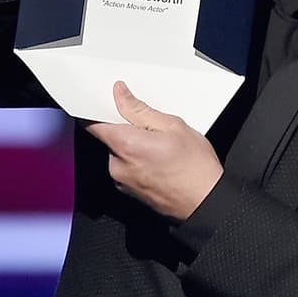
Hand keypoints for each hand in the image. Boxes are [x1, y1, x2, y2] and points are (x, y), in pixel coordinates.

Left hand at [83, 81, 223, 220]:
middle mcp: (117, 165)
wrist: (206, 201)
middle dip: (127, 129)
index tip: (111, 103)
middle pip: (110, 138)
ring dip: (134, 146)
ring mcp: (122, 181)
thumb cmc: (195, 167)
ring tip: (162, 148)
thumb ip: (140, 109)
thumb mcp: (173, 126)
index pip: (92, 123)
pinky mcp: (129, 191)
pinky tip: (161, 162)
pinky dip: (139, 161)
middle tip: (153, 128)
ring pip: (120, 153)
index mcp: (125, 145)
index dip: (98, 110)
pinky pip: (127, 168)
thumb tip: (120, 94)